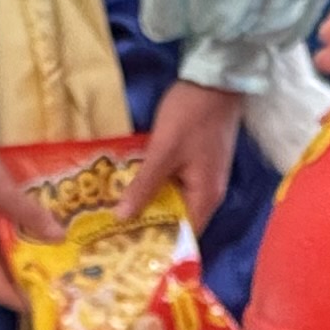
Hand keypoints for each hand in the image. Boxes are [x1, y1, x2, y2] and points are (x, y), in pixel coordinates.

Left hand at [133, 81, 246, 237]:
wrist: (214, 78)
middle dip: (149, 226)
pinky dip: (158, 188)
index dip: (157, 245)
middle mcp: (210, 193)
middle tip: (114, 233)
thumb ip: (144, 187)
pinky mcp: (200, 162)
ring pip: (176, 201)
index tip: (127, 251)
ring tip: (118, 214)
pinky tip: (135, 186)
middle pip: (179, 220)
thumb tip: (122, 219)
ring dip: (152, 206)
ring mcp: (207, 176)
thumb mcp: (163, 152)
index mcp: (206, 197)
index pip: (183, 236)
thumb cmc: (190, 116)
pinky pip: (177, 185)